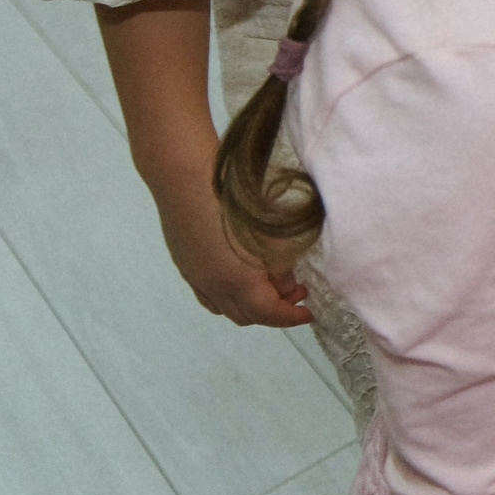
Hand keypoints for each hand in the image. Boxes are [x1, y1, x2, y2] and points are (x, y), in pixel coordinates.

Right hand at [157, 172, 310, 326]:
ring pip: (225, 308)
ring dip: (250, 306)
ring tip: (271, 286)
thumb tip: (287, 288)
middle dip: (274, 311)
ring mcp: (196, 277)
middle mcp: (213, 286)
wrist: (187, 178)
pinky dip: (230, 298)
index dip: (291, 316)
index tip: (309, 312)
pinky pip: (209, 296)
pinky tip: (242, 279)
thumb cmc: (235, 199)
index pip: (268, 313)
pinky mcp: (185, 266)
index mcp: (237, 281)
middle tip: (296, 293)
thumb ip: (282, 266)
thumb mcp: (271, 232)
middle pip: (247, 316)